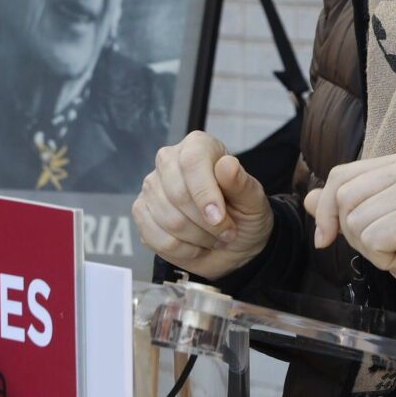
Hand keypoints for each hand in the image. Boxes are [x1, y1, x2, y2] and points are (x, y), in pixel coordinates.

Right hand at [132, 131, 274, 278]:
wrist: (235, 245)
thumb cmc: (244, 215)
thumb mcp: (254, 201)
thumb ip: (242, 184)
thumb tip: (227, 165)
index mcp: (198, 146)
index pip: (192, 162)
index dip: (204, 193)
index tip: (219, 217)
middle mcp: (169, 161)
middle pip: (177, 194)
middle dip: (206, 223)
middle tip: (227, 232)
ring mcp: (152, 187)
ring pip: (168, 220)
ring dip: (198, 238)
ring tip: (214, 237)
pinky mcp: (141, 212)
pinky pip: (155, 237)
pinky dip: (182, 249)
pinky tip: (195, 245)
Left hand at [304, 153, 395, 319]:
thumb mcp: (380, 225)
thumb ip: (348, 208)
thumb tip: (309, 199)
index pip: (341, 174)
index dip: (326, 210)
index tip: (327, 237)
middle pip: (343, 197)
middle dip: (354, 234)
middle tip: (389, 244)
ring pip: (355, 222)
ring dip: (373, 250)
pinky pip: (372, 240)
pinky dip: (385, 260)